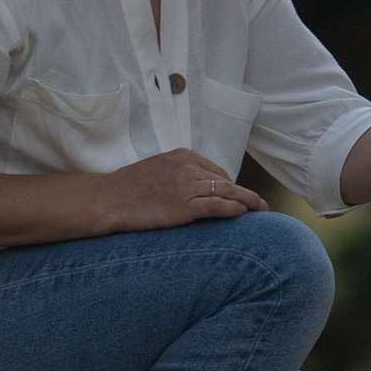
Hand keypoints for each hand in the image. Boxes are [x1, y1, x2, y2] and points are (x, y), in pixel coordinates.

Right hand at [102, 151, 259, 228]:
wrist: (109, 199)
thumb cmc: (128, 187)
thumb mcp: (158, 169)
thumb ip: (179, 173)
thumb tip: (198, 185)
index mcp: (182, 156)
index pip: (216, 170)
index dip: (230, 185)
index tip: (238, 195)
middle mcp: (187, 167)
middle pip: (224, 181)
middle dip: (244, 193)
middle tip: (260, 204)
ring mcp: (186, 186)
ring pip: (226, 192)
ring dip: (247, 202)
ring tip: (261, 210)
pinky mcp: (184, 206)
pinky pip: (217, 206)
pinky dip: (233, 209)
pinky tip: (243, 214)